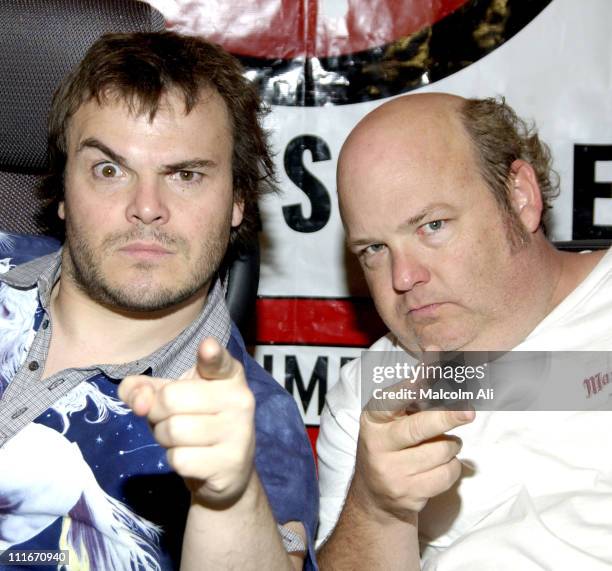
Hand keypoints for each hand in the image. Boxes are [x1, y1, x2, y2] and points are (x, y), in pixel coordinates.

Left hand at [118, 338, 255, 507]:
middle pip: (170, 399)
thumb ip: (143, 388)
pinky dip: (175, 460)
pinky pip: (179, 459)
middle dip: (156, 414)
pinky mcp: (230, 462)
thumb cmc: (196, 421)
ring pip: (172, 430)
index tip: (207, 347)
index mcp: (228, 374)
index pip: (218, 362)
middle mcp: (240, 398)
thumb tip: (138, 402)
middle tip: (173, 420)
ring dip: (164, 439)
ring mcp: (239, 431)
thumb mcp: (169, 398)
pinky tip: (194, 459)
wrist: (226, 470)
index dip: (211, 354)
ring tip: (183, 440)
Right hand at [351, 348, 474, 523]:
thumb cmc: (391, 444)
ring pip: (442, 451)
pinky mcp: (408, 494)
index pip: (392, 399)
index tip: (424, 376)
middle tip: (470, 412)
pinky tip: (438, 466)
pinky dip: (452, 467)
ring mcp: (391, 472)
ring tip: (438, 446)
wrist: (375, 496)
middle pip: (419, 428)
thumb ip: (414, 390)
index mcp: (372, 418)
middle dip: (447, 417)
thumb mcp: (393, 416)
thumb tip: (435, 353)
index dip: (410, 388)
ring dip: (451, 446)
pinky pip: (447, 474)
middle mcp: (377, 444)